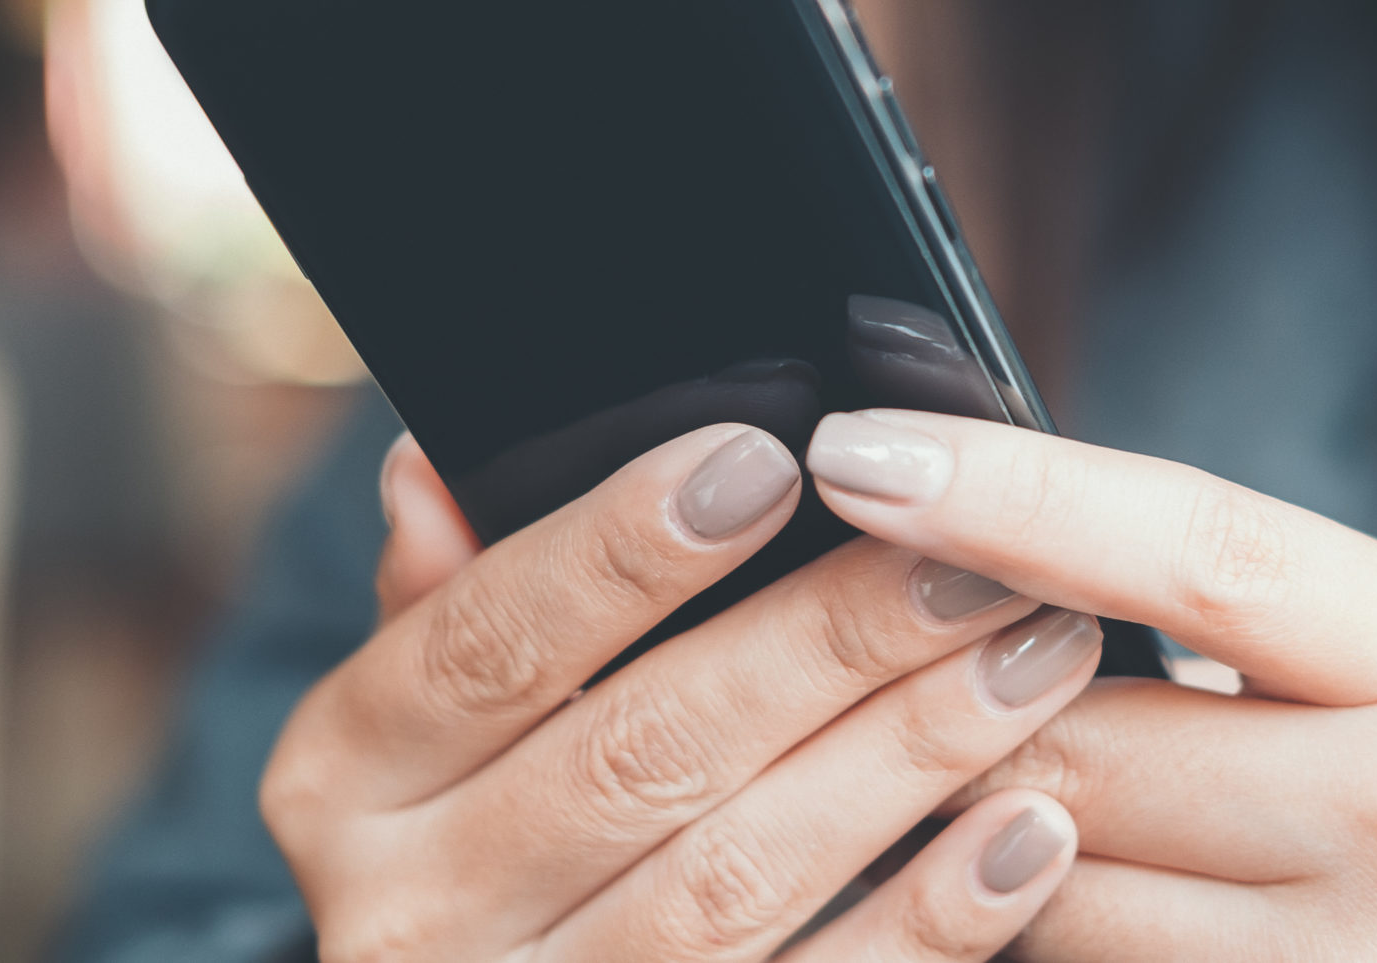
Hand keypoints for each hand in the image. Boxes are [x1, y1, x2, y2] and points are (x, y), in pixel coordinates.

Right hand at [262, 417, 1106, 961]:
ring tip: (1031, 654)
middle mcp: (413, 914)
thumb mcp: (428, 717)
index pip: (484, 643)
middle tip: (968, 554)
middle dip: (823, 643)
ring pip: (737, 881)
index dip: (618, 550)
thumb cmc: (495, 820)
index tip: (764, 461)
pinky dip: (928, 922)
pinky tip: (1026, 831)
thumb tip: (428, 466)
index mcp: (345, 782)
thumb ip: (451, 598)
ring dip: (903, 758)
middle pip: (639, 755)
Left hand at [805, 411, 1376, 962]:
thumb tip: (992, 550)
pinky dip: (1023, 936)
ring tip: (933, 797)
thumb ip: (1246, 613)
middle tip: (853, 650)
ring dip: (969, 846)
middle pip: (1077, 746)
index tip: (851, 450)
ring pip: (1049, 893)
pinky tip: (1006, 896)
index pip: (1196, 547)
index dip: (1006, 493)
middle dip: (948, 707)